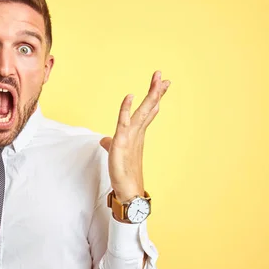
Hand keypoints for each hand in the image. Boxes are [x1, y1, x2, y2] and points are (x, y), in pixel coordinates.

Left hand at [100, 70, 170, 202]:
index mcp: (138, 135)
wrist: (128, 191)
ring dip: (150, 96)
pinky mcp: (122, 142)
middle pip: (149, 108)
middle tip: (164, 77)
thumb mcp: (115, 154)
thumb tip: (104, 139)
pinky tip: (130, 96)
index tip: (160, 86)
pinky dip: (126, 109)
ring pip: (143, 112)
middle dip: (156, 92)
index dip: (153, 99)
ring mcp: (132, 137)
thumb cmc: (123, 175)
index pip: (147, 112)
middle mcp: (138, 134)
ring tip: (158, 81)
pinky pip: (124, 122)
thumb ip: (111, 143)